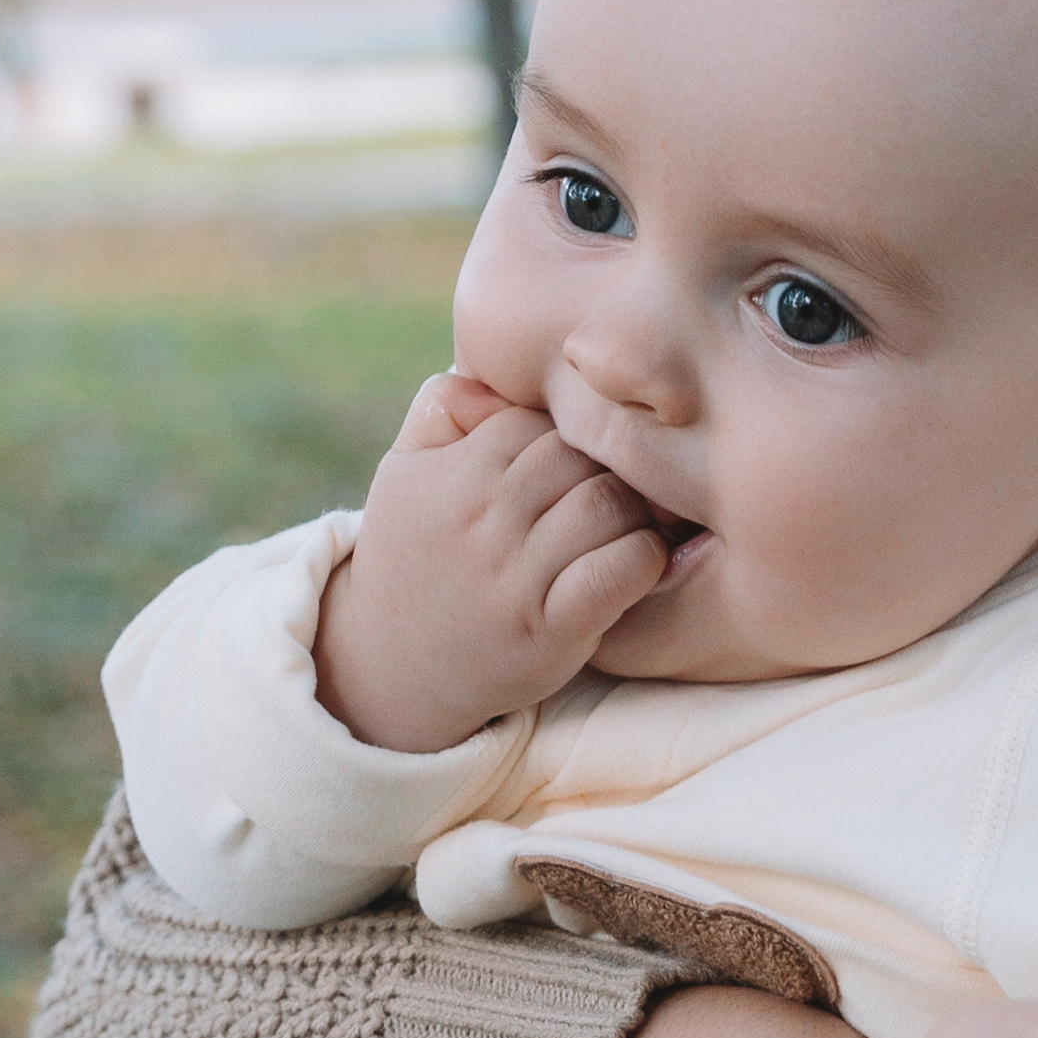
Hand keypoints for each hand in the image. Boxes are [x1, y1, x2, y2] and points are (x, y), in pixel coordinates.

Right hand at [314, 369, 669, 752]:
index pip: (537, 419)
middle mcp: (481, 521)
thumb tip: (490, 370)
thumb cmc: (412, 556)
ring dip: (635, 511)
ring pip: (608, 505)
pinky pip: (619, 572)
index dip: (568, 433)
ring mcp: (515, 578)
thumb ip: (441, 408)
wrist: (391, 667)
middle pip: (579, 456)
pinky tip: (640, 562)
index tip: (581, 459)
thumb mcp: (403, 474)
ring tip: (633, 523)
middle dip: (609, 466)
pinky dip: (645, 559)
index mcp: (452, 474)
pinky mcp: (550, 632)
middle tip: (628, 486)